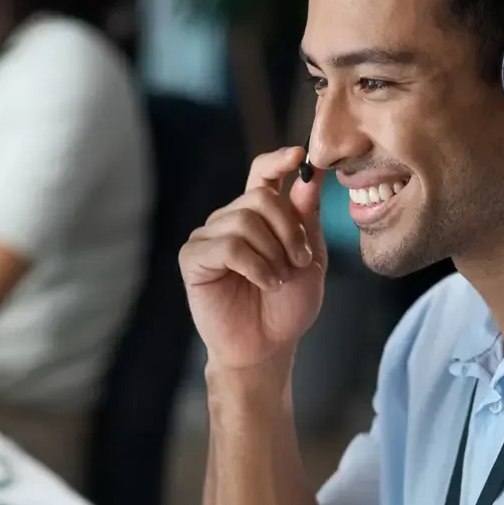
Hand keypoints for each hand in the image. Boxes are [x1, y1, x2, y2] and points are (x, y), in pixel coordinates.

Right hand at [179, 146, 326, 372]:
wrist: (268, 348)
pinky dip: (254, 265)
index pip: (262, 173)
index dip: (279, 160)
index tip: (300, 156)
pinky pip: (228, 246)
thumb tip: (309, 174)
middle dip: (289, 230)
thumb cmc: (287, 307)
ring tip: (279, 280)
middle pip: (261, 197)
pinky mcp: (194, 258)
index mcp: (258, 216)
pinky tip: (264, 283)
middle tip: (298, 262)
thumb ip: (307, 218)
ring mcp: (208, 237)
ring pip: (245, 222)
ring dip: (273, 254)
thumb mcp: (308, 259)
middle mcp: (230, 220)